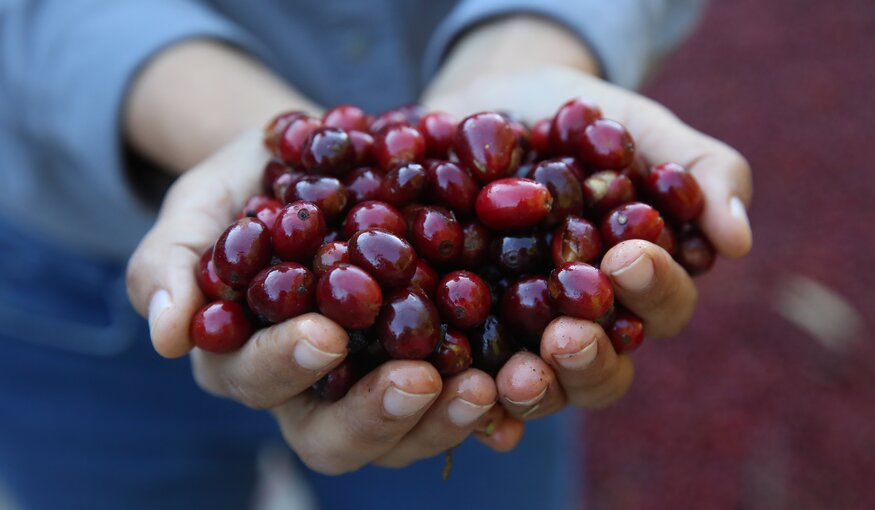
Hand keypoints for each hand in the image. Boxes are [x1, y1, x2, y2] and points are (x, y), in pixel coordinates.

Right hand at [126, 132, 521, 473]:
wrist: (332, 159)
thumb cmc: (256, 181)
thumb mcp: (208, 198)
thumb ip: (174, 258)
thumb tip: (163, 337)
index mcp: (249, 357)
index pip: (255, 380)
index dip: (283, 366)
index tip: (324, 333)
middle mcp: (313, 390)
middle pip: (333, 436)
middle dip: (376, 414)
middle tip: (421, 379)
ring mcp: (378, 384)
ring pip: (404, 436)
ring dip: (445, 422)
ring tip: (487, 386)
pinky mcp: (437, 366)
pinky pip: (462, 403)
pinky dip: (494, 402)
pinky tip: (524, 382)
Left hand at [423, 65, 752, 416]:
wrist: (491, 104)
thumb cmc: (580, 120)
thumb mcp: (642, 129)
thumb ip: (701, 172)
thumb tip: (738, 241)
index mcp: (636, 283)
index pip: (662, 306)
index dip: (652, 291)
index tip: (627, 257)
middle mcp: (585, 321)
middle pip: (601, 368)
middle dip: (590, 359)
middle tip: (569, 336)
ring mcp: (522, 333)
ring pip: (540, 386)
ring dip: (535, 390)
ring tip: (518, 376)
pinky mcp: (463, 331)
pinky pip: (471, 378)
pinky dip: (475, 402)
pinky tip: (471, 405)